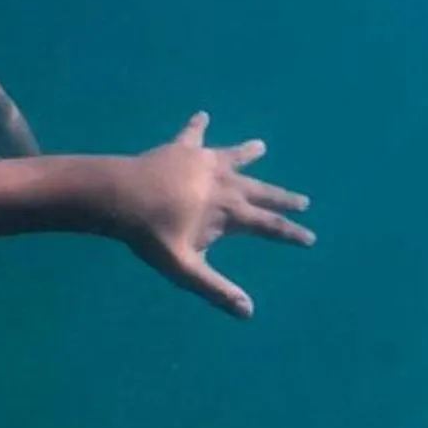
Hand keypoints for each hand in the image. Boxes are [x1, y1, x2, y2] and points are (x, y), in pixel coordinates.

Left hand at [110, 114, 313, 317]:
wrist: (118, 196)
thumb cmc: (150, 235)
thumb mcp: (184, 268)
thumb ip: (216, 289)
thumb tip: (248, 313)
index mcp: (229, 212)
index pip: (269, 226)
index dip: (291, 234)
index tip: (310, 238)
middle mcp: (224, 183)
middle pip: (261, 191)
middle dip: (282, 198)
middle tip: (303, 201)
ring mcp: (202, 161)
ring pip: (233, 156)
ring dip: (247, 153)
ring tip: (261, 145)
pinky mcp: (180, 148)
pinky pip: (192, 133)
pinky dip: (198, 125)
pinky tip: (202, 114)